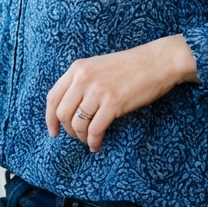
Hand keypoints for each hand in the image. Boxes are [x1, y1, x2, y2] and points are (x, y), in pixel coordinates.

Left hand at [45, 34, 198, 151]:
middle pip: (62, 113)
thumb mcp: (98, 67)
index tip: (53, 131)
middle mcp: (83, 78)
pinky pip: (95, 129)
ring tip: (89, 141)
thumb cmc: (130, 66)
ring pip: (77, 124)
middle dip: (67, 130)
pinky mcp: (113, 103)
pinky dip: (94, 141)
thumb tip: (71, 108)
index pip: (52, 97)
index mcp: (77, 68)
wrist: (158, 62)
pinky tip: (98, 145)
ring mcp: (97, 91)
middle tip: (77, 137)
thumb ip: (82, 82)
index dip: (49, 118)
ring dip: (81, 137)